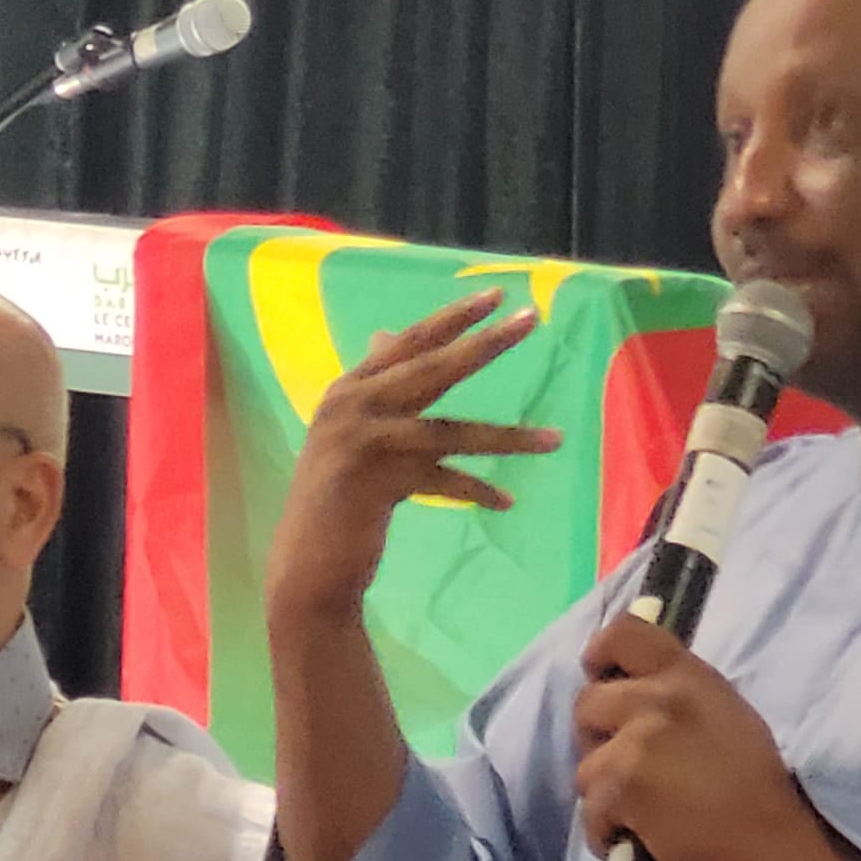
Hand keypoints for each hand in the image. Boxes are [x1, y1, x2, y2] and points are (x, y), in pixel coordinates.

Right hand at [264, 289, 557, 621]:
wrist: (305, 564)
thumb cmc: (335, 500)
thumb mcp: (349, 434)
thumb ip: (372, 388)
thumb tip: (385, 335)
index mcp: (347, 390)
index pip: (407, 344)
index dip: (451, 318)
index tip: (494, 296)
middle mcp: (352, 407)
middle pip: (432, 369)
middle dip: (485, 344)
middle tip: (530, 319)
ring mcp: (364, 444)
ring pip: (450, 431)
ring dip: (508, 437)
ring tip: (555, 439)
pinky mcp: (377, 484)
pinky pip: (443, 481)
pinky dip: (476, 492)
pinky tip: (506, 501)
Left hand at [574, 611, 814, 860]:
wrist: (769, 843)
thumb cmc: (753, 784)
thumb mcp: (725, 714)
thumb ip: (677, 695)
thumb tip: (631, 691)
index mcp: (688, 676)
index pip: (625, 633)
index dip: (601, 651)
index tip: (597, 673)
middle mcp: (659, 700)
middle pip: (587, 703)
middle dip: (596, 737)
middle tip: (623, 766)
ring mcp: (636, 743)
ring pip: (586, 765)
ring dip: (605, 793)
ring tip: (641, 813)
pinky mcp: (621, 787)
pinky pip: (590, 811)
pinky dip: (606, 832)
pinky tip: (636, 840)